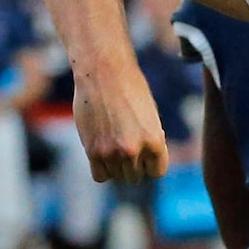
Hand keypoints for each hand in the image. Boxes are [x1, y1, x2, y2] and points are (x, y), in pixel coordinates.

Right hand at [73, 56, 167, 183]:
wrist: (103, 72)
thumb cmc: (130, 91)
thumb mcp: (151, 118)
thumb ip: (150, 143)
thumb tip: (146, 165)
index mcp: (156, 142)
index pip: (156, 172)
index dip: (149, 163)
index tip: (142, 151)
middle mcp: (135, 150)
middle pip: (135, 176)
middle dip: (132, 164)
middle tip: (124, 144)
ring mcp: (112, 152)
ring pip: (118, 176)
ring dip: (116, 165)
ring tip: (112, 143)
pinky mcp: (92, 150)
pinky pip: (100, 176)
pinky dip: (102, 168)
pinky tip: (101, 152)